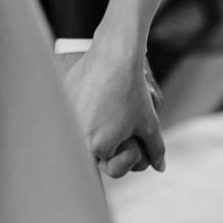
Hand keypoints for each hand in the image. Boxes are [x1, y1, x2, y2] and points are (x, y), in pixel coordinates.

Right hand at [61, 39, 163, 177]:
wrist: (114, 55)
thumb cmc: (132, 90)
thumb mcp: (149, 123)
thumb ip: (155, 150)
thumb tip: (160, 167)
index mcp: (96, 146)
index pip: (111, 167)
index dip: (127, 155)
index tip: (133, 138)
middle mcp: (76, 135)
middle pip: (96, 153)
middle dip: (113, 143)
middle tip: (123, 122)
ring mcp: (66, 116)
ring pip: (84, 134)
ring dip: (98, 127)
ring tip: (111, 108)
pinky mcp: (62, 98)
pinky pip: (72, 114)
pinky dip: (85, 110)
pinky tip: (98, 95)